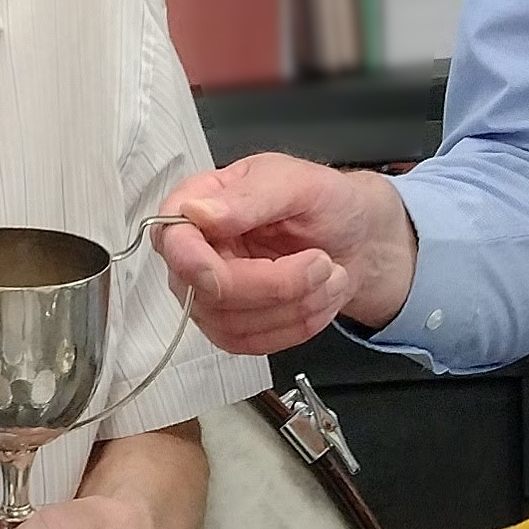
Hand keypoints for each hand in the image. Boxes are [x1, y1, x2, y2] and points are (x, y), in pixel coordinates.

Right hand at [154, 155, 416, 355]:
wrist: (356, 239)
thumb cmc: (326, 203)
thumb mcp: (297, 184)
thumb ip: (248, 197)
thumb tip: (196, 212)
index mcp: (198, 202)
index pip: (171, 240)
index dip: (192, 263)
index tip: (222, 274)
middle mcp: (195, 251)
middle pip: (206, 292)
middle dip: (275, 285)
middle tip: (323, 263)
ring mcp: (208, 294)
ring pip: (232, 324)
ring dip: (295, 306)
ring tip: (330, 275)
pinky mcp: (231, 326)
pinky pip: (252, 344)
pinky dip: (297, 326)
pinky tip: (318, 297)